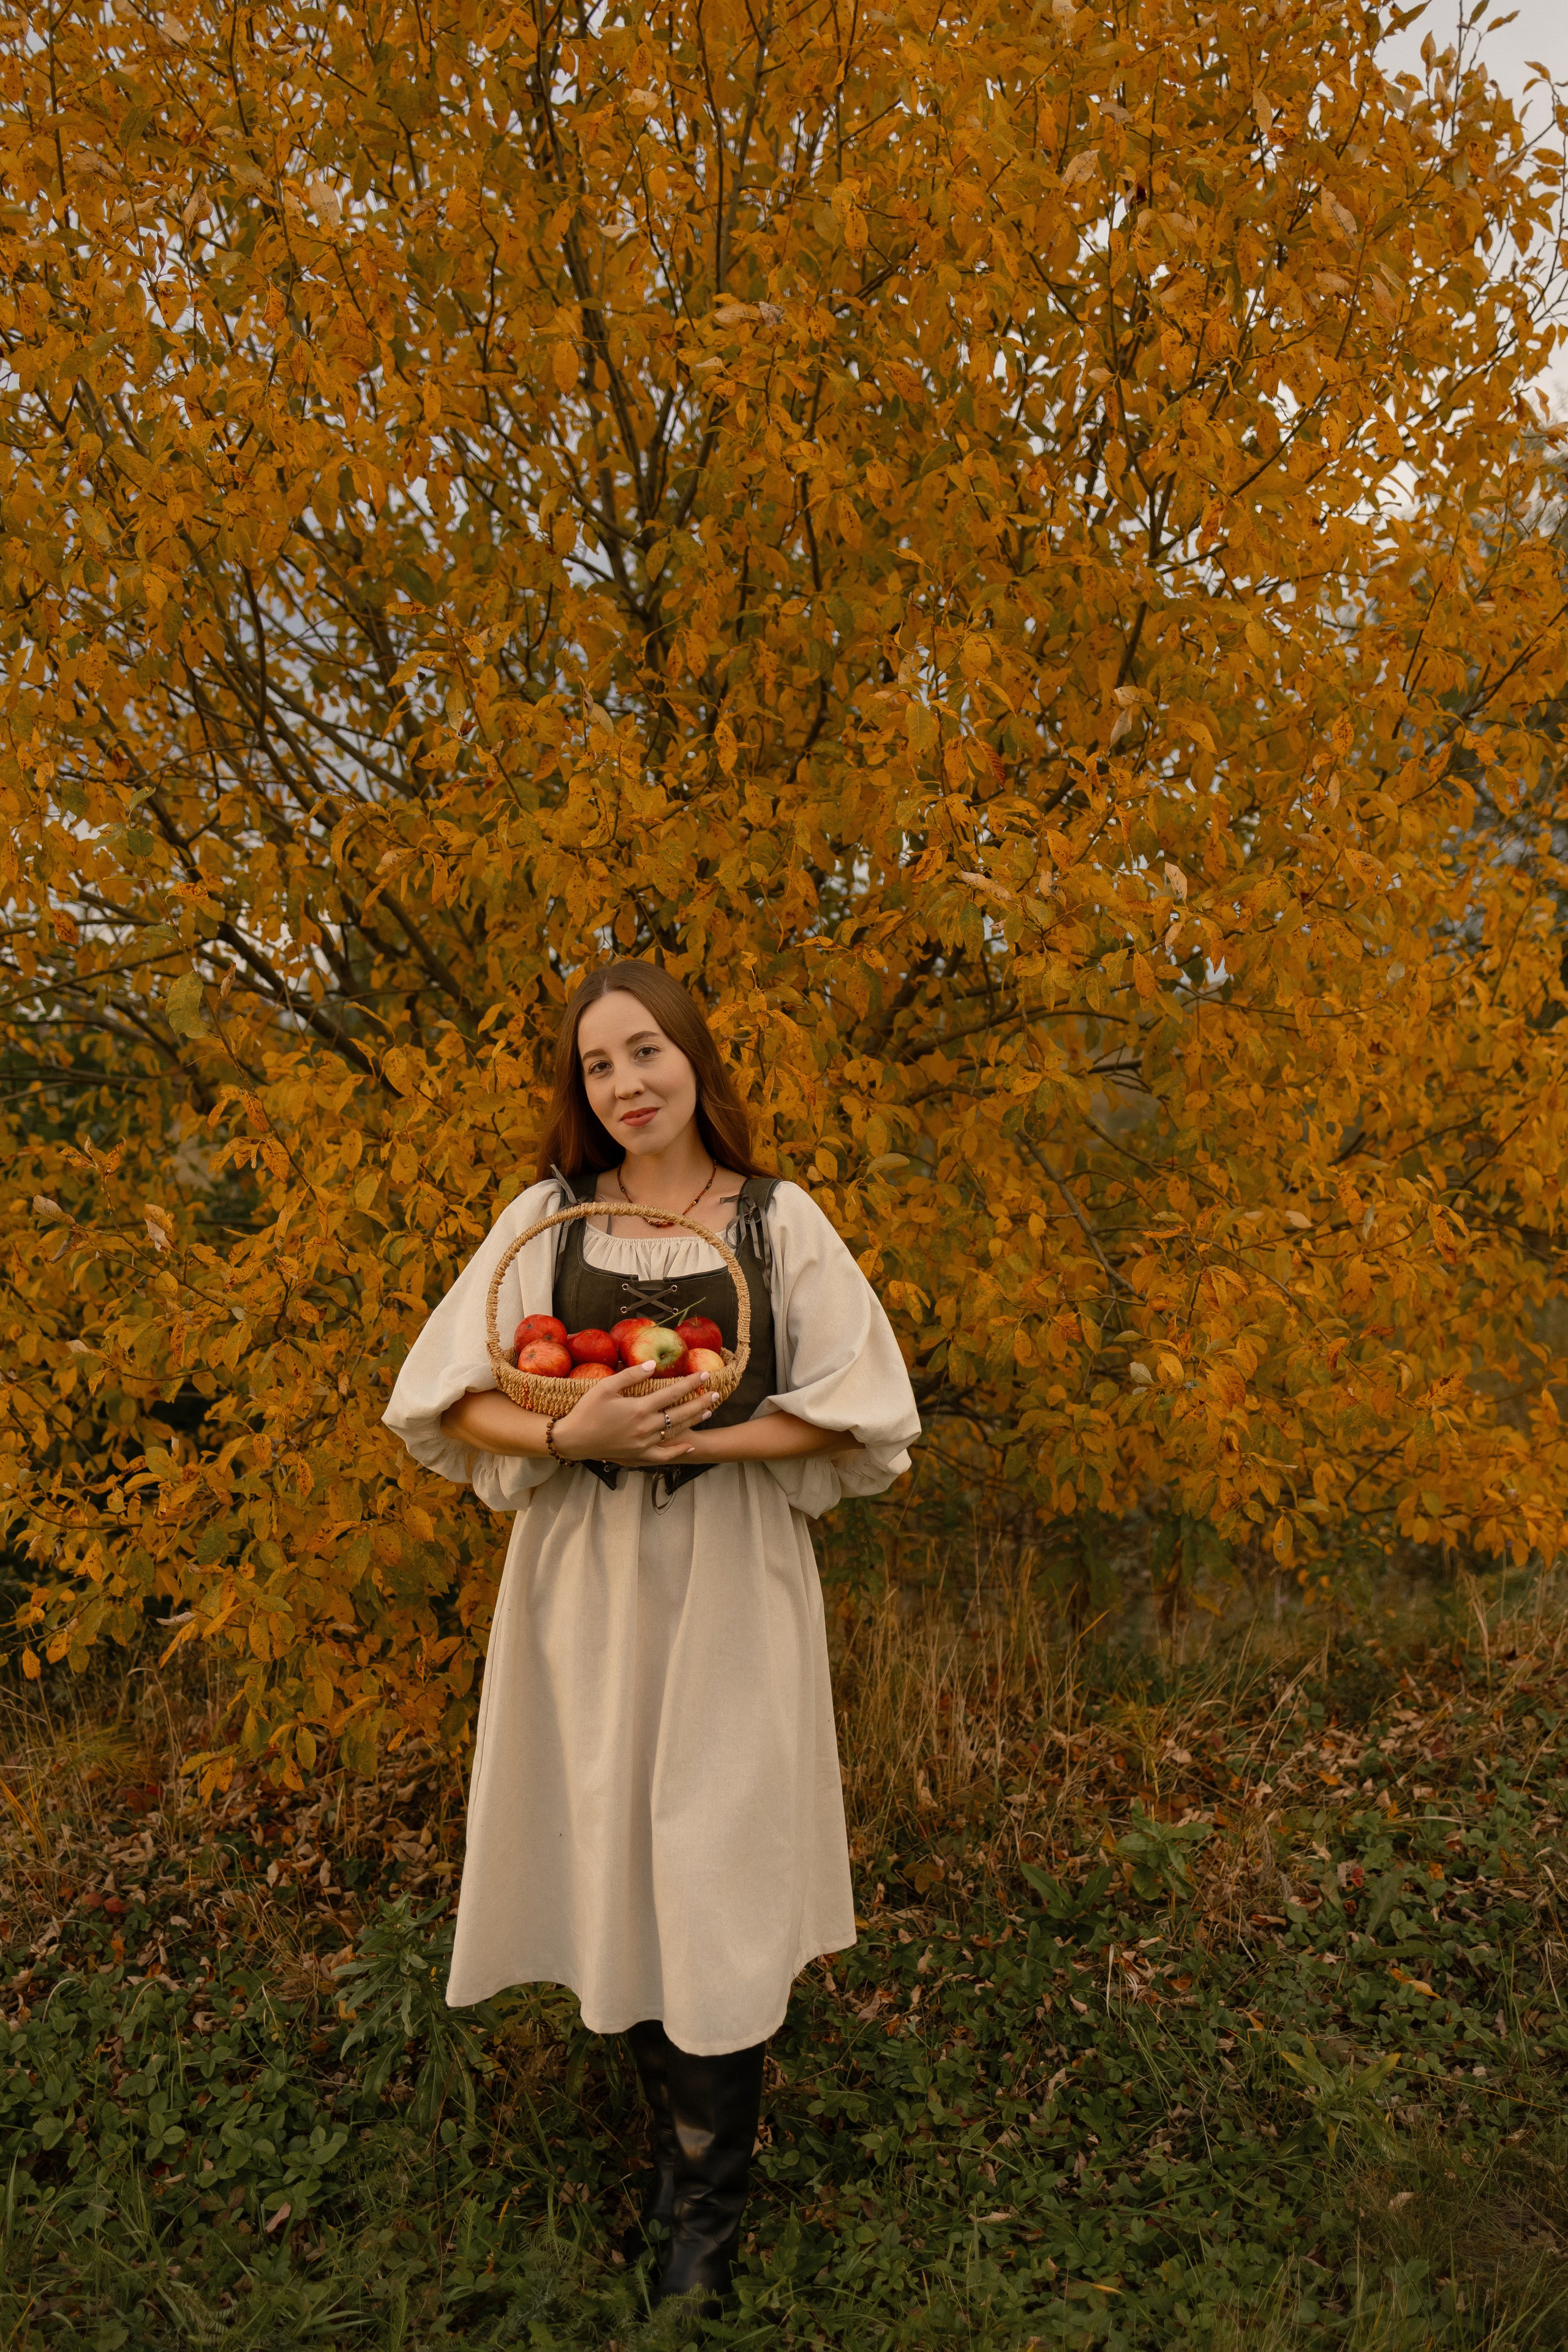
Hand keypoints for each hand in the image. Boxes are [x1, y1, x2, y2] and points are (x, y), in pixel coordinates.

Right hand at [552, 1362, 714, 1468]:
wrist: (574, 1440)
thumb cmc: (586, 1410)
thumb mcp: (605, 1387)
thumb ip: (631, 1375)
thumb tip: (654, 1364)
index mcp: (639, 1408)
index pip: (672, 1393)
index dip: (690, 1383)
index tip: (704, 1375)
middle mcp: (646, 1427)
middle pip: (680, 1413)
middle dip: (700, 1402)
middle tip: (716, 1393)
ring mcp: (644, 1444)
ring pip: (675, 1432)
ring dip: (693, 1421)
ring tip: (708, 1411)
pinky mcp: (638, 1456)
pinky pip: (663, 1456)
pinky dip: (678, 1451)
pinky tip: (689, 1445)